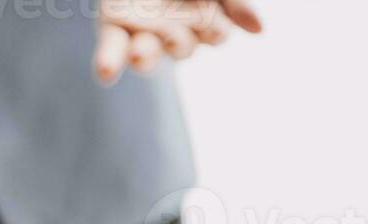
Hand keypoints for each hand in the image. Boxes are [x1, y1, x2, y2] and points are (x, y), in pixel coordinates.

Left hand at [96, 0, 260, 83]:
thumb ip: (235, 2)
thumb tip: (259, 31)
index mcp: (202, 16)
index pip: (214, 33)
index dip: (212, 28)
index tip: (208, 17)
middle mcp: (174, 28)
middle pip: (182, 49)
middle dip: (179, 45)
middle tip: (174, 36)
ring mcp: (143, 29)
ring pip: (148, 55)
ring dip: (145, 56)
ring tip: (138, 51)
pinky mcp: (113, 24)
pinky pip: (112, 47)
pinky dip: (109, 61)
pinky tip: (107, 73)